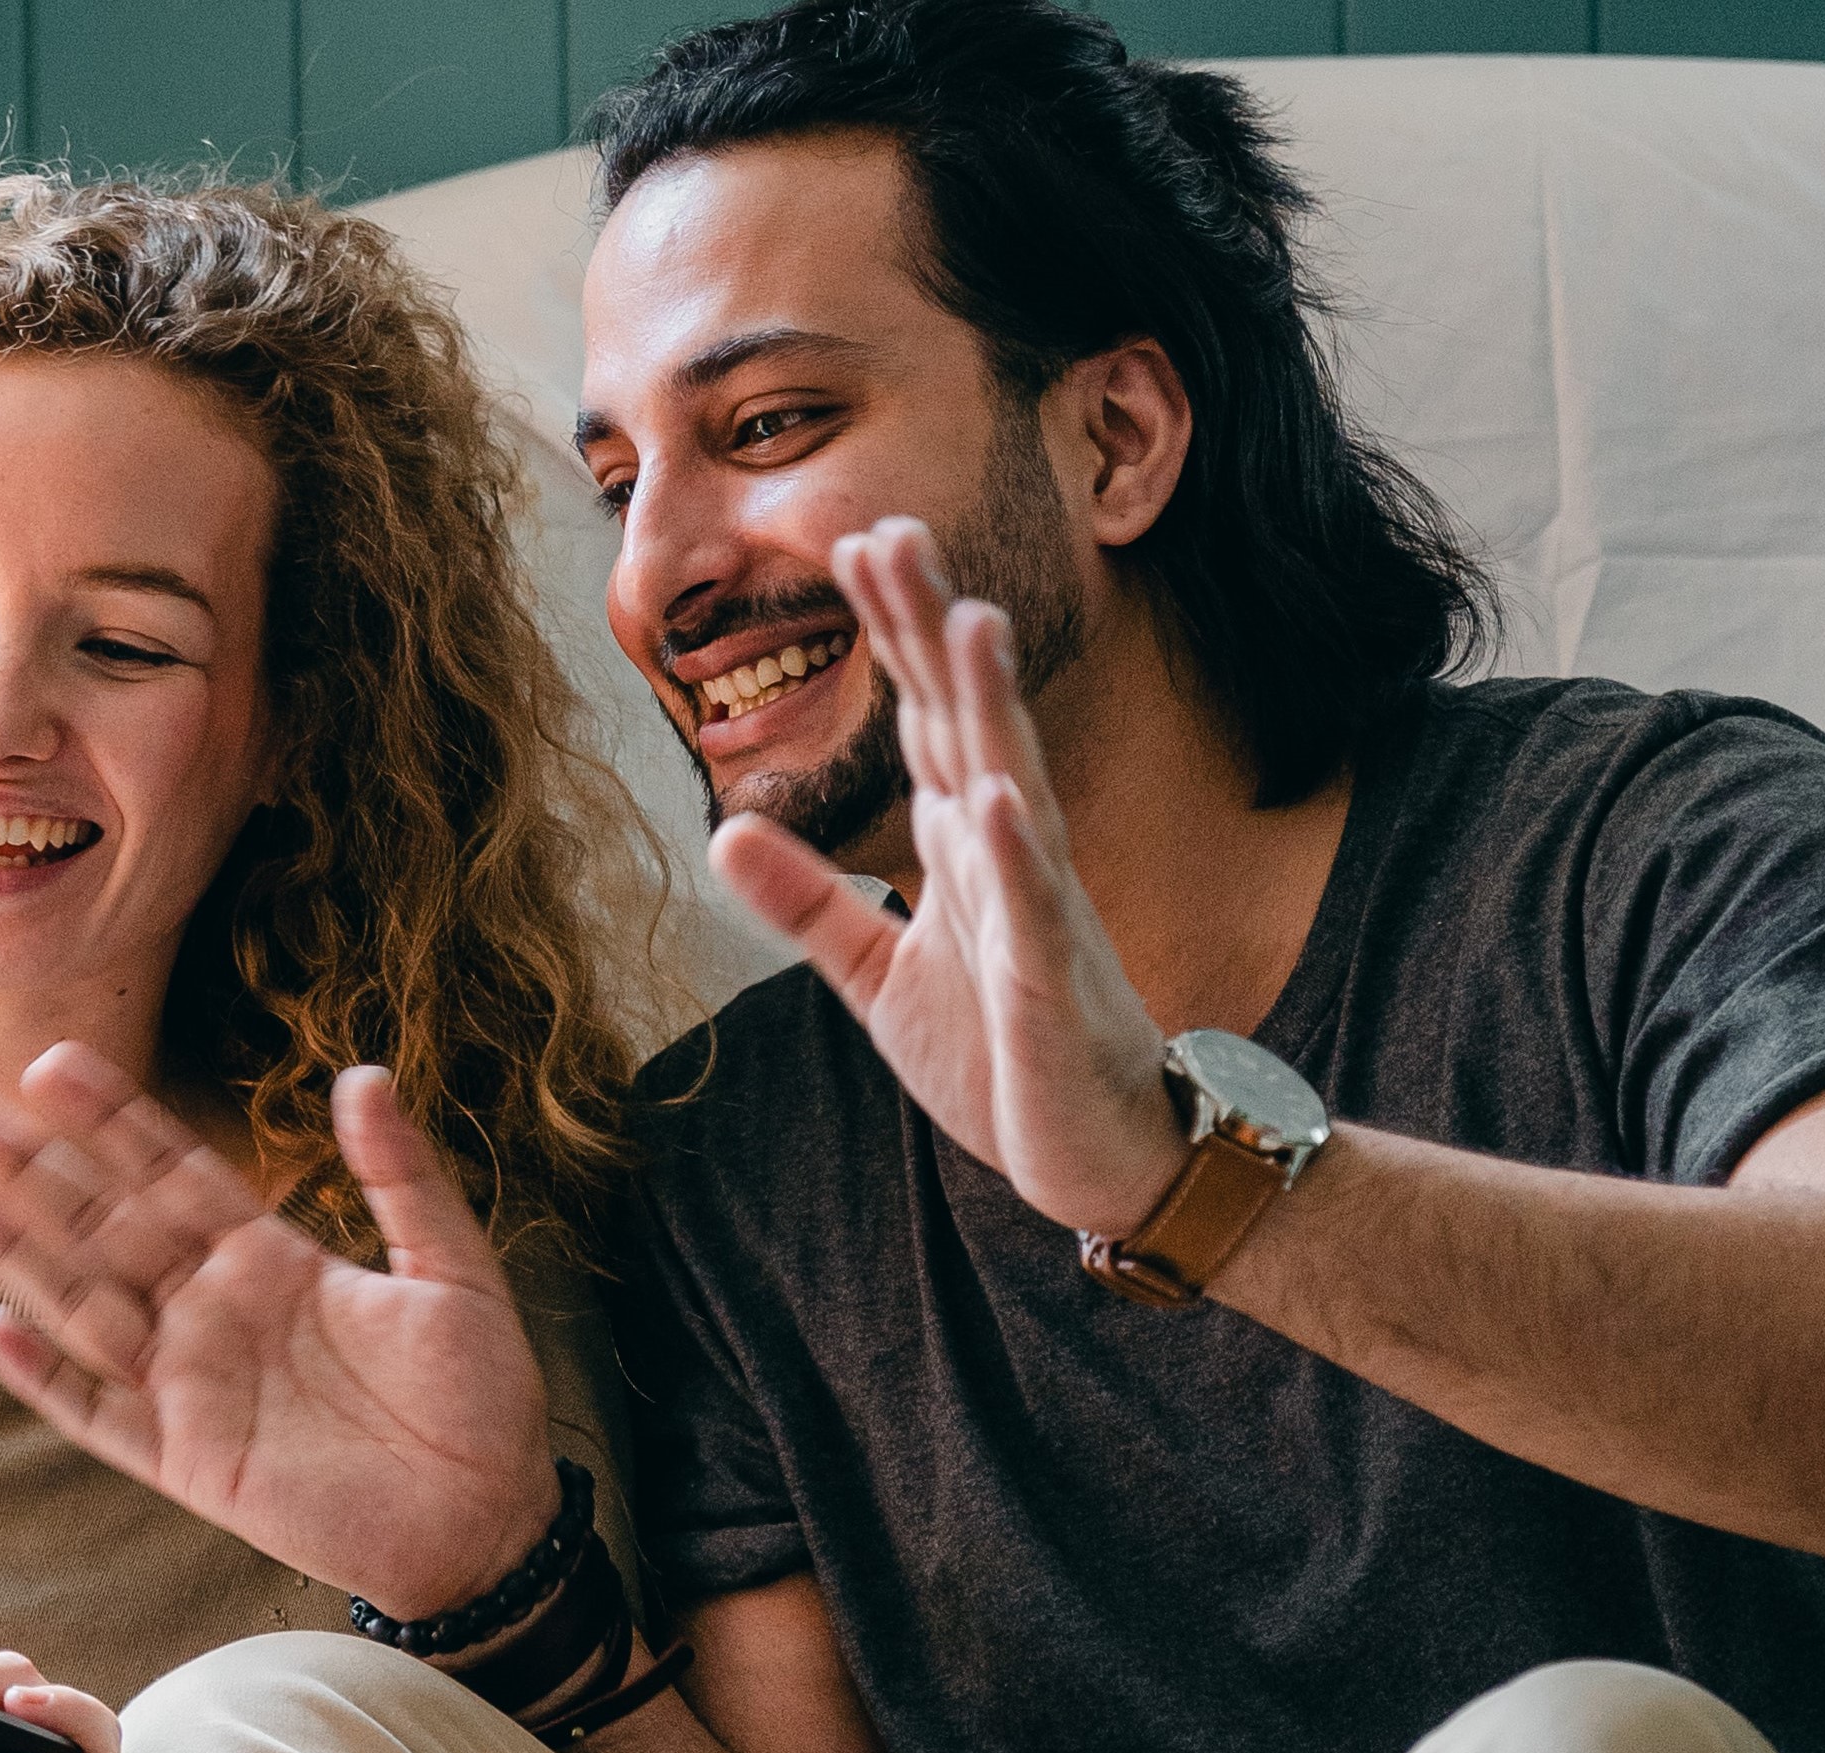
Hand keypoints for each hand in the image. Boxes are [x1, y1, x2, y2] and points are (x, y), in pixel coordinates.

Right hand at [0, 1042, 560, 1620]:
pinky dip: (48, 1380)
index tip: (53, 1066)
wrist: (489, 1523)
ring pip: (86, 1309)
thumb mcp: (452, 1272)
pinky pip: (101, 1416)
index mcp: (274, 1259)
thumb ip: (403, 1178)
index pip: (174, 1173)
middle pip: (106, 1229)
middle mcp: (218, 1313)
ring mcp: (197, 1387)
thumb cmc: (481, 1398)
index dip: (113, 1121)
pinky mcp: (190, 1462)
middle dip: (37, 1174)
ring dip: (21, 1258)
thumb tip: (365, 1075)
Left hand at [709, 518, 1180, 1236]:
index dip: (893, 634)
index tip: (858, 543)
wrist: (1098, 1153)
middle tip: (896, 527)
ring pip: (1012, 788)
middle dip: (931, 629)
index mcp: (965, 846)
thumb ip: (806, 903)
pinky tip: (1000, 799)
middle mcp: (1008, 857)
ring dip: (992, 707)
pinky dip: (1017, 857)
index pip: (924, 718)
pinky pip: (1035, 915)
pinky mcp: (1053, 989)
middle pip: (964, 722)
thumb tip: (725, 829)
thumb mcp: (875, 976)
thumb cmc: (1001, 1055)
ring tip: (971, 619)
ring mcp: (1037, 916)